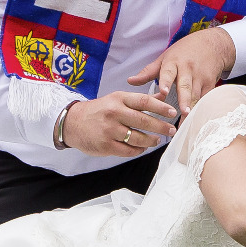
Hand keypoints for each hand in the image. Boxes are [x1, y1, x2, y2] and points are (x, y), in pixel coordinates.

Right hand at [61, 90, 179, 158]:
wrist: (73, 122)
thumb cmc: (99, 110)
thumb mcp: (117, 99)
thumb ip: (139, 100)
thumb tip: (162, 96)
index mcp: (119, 99)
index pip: (144, 101)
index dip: (161, 107)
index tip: (173, 112)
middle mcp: (114, 113)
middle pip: (143, 120)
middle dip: (161, 126)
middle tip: (172, 130)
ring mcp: (109, 130)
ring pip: (137, 138)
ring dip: (151, 141)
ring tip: (157, 140)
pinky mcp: (106, 145)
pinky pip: (128, 150)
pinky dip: (138, 150)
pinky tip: (142, 148)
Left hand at [127, 25, 236, 117]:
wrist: (213, 44)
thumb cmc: (185, 50)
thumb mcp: (165, 57)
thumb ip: (148, 71)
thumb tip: (130, 81)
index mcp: (174, 62)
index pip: (168, 72)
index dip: (165, 82)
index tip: (163, 92)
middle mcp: (188, 70)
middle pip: (185, 87)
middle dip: (184, 100)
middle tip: (183, 112)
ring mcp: (201, 77)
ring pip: (196, 95)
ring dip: (192, 109)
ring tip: (188, 122)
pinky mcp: (210, 84)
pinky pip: (205, 98)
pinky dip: (201, 109)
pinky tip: (198, 120)